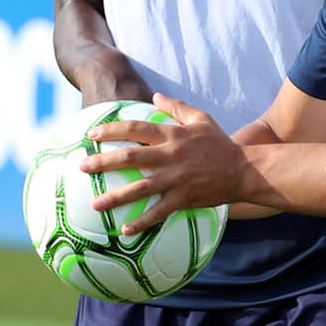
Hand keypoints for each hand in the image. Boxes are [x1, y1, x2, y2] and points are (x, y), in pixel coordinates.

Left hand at [81, 93, 250, 233]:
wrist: (243, 170)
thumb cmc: (220, 143)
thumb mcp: (200, 118)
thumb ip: (176, 106)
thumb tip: (155, 95)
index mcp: (172, 135)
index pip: (136, 129)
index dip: (112, 130)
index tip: (92, 135)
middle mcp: (170, 156)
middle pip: (130, 157)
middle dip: (103, 162)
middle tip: (82, 166)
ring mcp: (176, 179)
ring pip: (140, 188)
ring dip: (116, 197)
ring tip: (95, 203)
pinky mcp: (184, 199)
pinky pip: (159, 212)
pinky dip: (142, 222)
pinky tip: (125, 230)